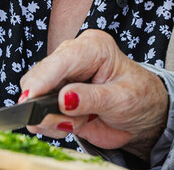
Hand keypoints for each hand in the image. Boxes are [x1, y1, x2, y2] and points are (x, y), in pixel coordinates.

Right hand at [19, 30, 168, 157]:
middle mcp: (72, 58)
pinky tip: (75, 124)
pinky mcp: (55, 97)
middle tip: (72, 122)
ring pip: (34, 99)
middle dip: (48, 105)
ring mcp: (61, 78)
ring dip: (53, 118)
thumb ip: (93, 99)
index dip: (42, 80)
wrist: (143, 115)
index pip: (60, 61)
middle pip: (38, 78)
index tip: (30, 98)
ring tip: (83, 120)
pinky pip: (39, 114)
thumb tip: (64, 99)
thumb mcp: (122, 99)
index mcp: (93, 47)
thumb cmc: (139, 97)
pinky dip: (52, 125)